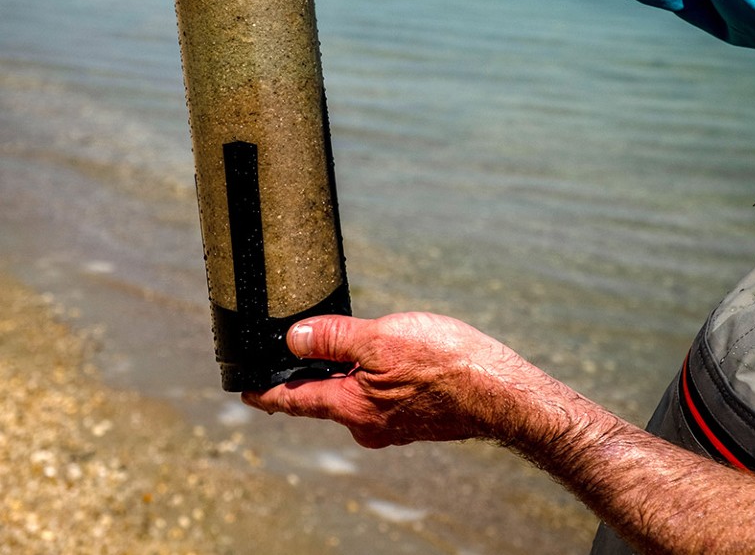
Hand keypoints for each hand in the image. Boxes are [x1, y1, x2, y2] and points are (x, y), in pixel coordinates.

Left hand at [242, 312, 520, 448]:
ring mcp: (392, 424)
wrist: (502, 394)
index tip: (244, 389)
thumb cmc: (446, 364)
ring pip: (353, 393)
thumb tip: (294, 338)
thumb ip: (334, 338)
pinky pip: (377, 393)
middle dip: (309, 374)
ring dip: (344, 369)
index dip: (266, 392)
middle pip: (323, 396)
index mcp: (352, 408)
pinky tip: (385, 355)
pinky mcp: (414, 417)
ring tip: (345, 342)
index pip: (294, 401)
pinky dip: (370, 374)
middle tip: (294, 346)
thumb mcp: (381, 338)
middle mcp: (368, 425)